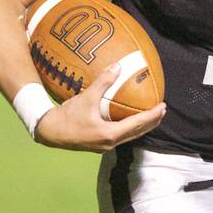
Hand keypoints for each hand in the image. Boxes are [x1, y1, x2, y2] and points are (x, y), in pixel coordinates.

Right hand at [33, 64, 166, 151]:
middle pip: (138, 133)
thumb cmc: (68, 116)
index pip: (138, 124)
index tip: (163, 107)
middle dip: (151, 122)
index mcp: (110, 134)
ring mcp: (105, 145)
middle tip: (162, 110)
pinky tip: (130, 120)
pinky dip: (130, 128)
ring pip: (130, 136)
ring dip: (142, 126)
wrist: (50, 132)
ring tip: (151, 116)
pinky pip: (121, 136)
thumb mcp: (87, 97)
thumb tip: (118, 66)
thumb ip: (103, 82)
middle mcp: (110, 143)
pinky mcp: (99, 144)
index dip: (152, 115)